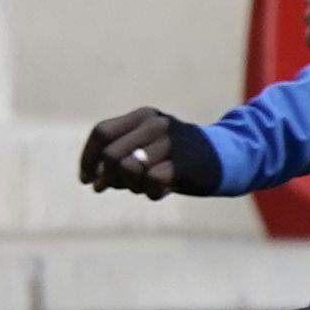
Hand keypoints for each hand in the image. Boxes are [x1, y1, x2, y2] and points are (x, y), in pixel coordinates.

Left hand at [81, 108, 215, 198]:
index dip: (88, 158)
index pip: (102, 132)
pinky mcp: (182, 164)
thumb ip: (121, 157)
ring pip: (128, 169)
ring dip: (129, 186)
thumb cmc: (177, 156)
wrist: (224, 158)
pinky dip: (150, 193)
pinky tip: (160, 192)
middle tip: (106, 188)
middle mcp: (155, 124)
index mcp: (143, 116)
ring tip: (142, 187)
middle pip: (111, 154)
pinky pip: (150, 182)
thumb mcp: (149, 147)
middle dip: (104, 177)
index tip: (85, 179)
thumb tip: (94, 180)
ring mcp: (170, 143)